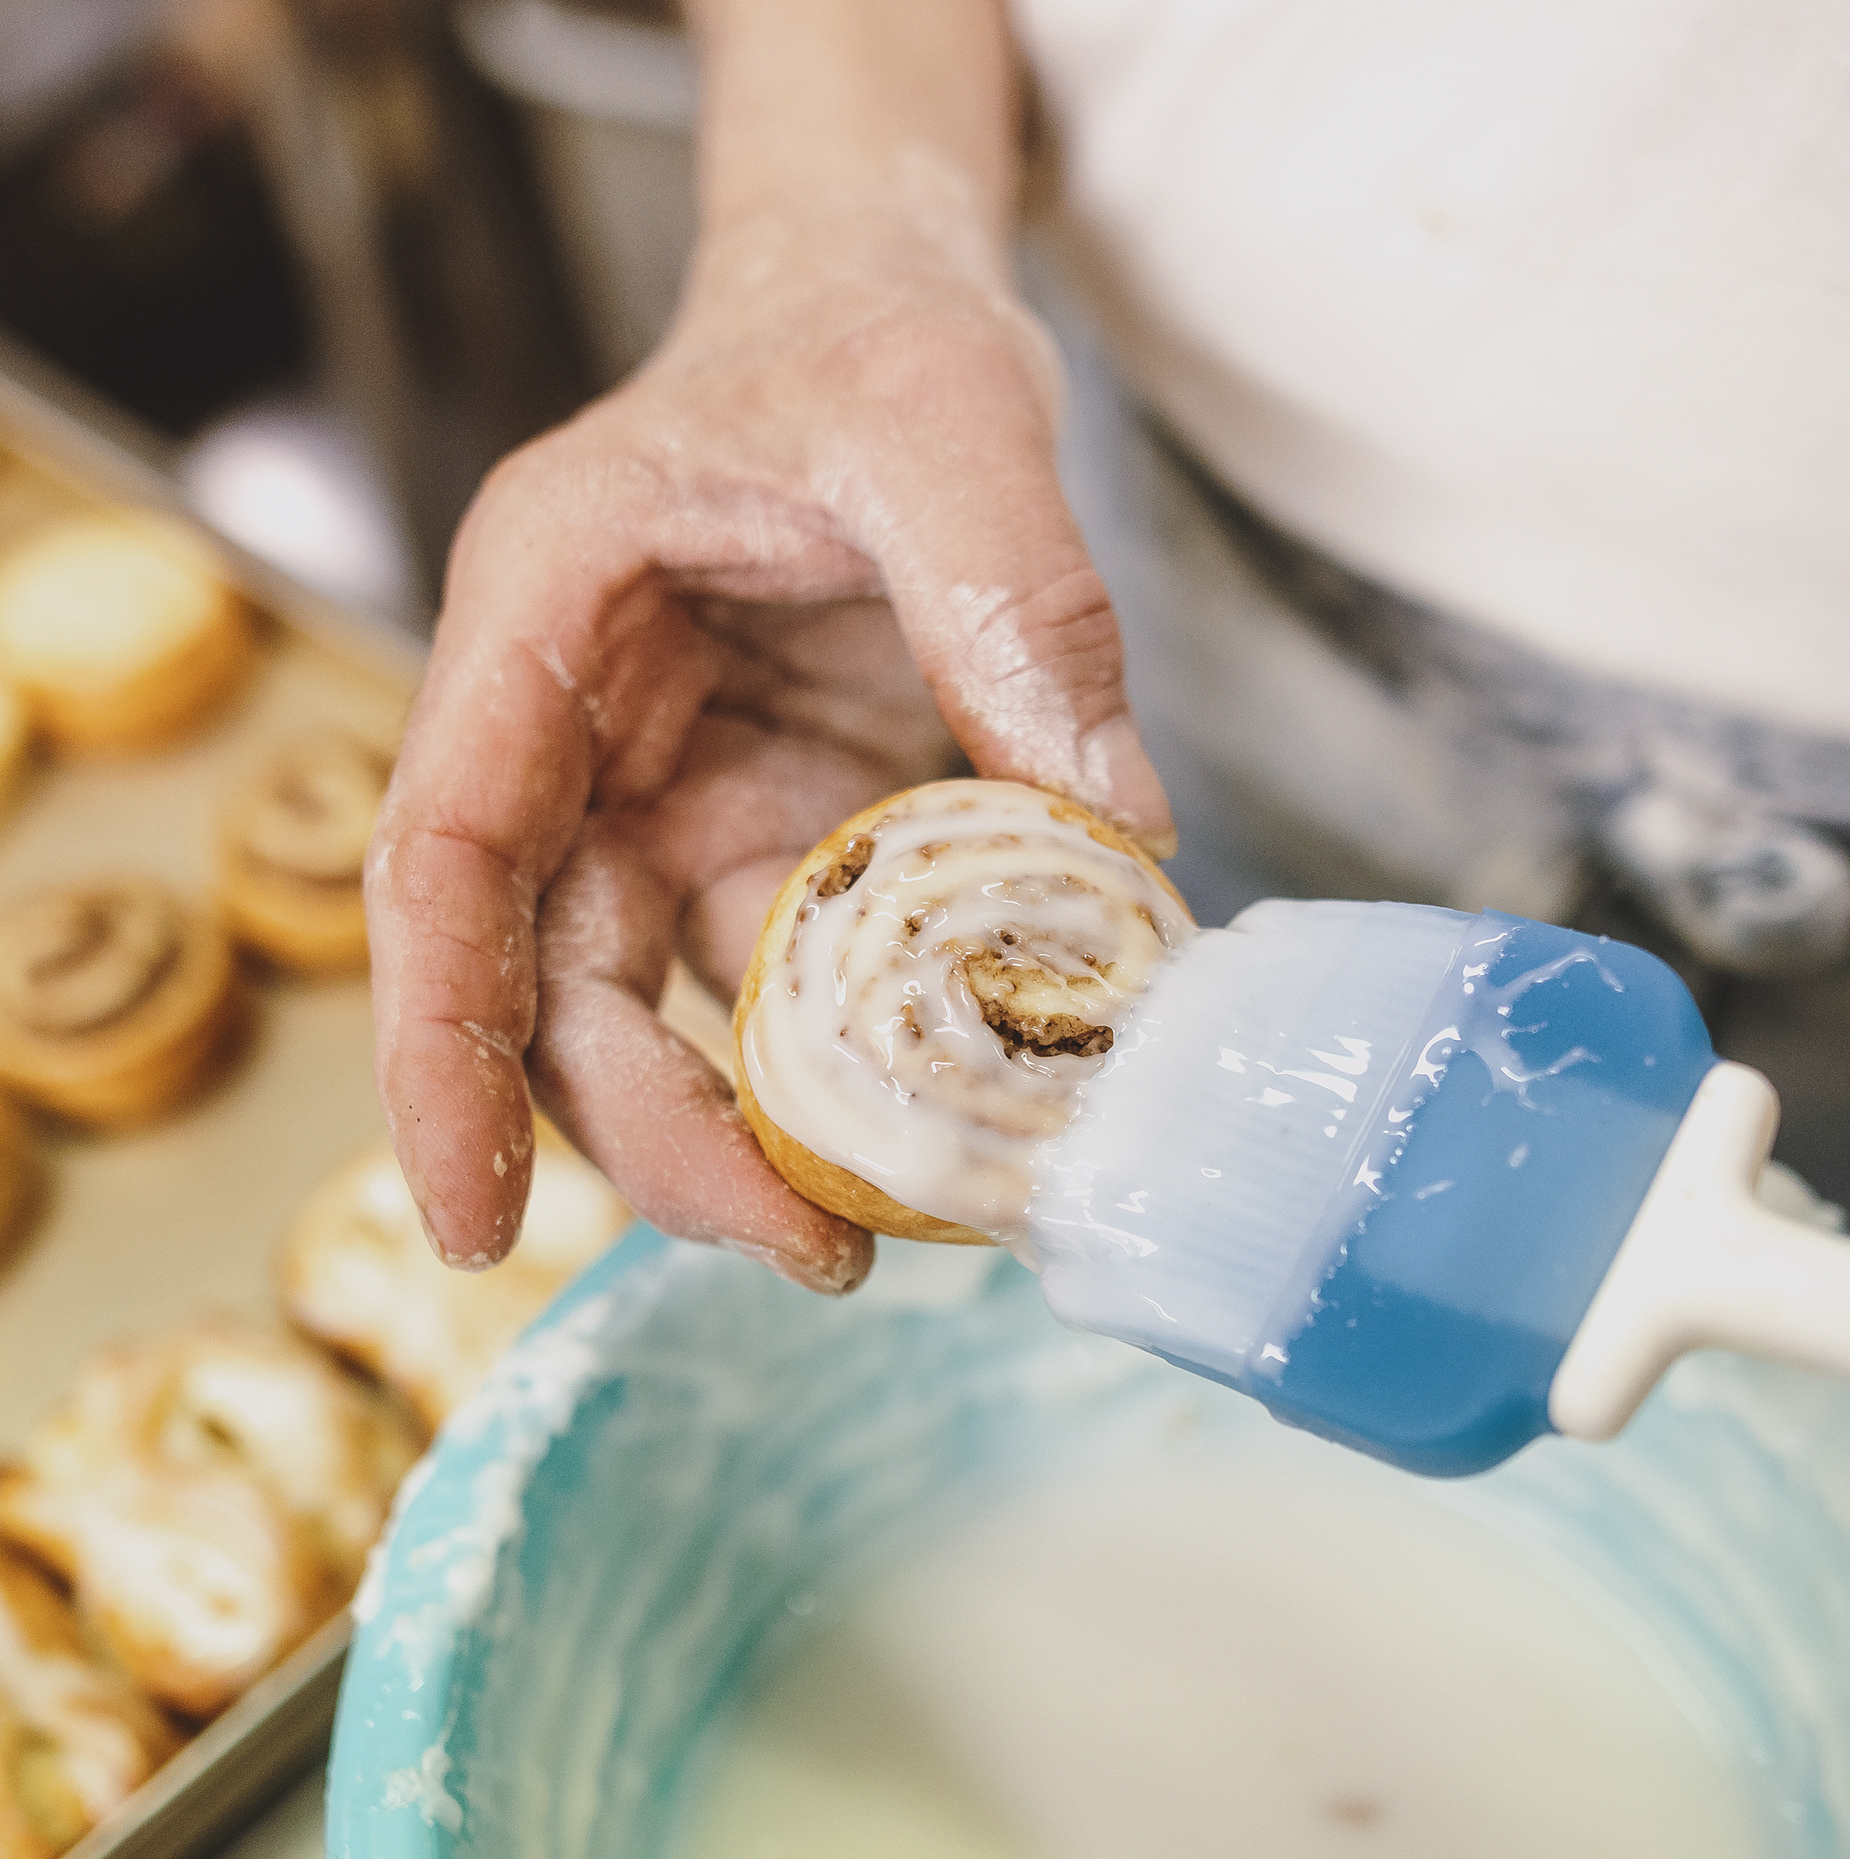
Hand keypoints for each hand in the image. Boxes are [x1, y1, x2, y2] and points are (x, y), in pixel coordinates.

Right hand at [366, 207, 1171, 1291]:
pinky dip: (858, 1060)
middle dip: (657, 1138)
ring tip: (897, 1222)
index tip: (467, 1214)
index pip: (445, 856)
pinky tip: (956, 1112)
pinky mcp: (761, 840)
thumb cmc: (861, 332)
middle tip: (812, 1251)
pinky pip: (785, 983)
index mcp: (540, 618)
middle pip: (552, 984)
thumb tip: (1110, 822)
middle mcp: (573, 738)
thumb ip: (1018, 597)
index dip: (439, 1046)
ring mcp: (667, 805)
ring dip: (764, 1130)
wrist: (872, 316)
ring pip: (662, 1013)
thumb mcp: (948, 414)